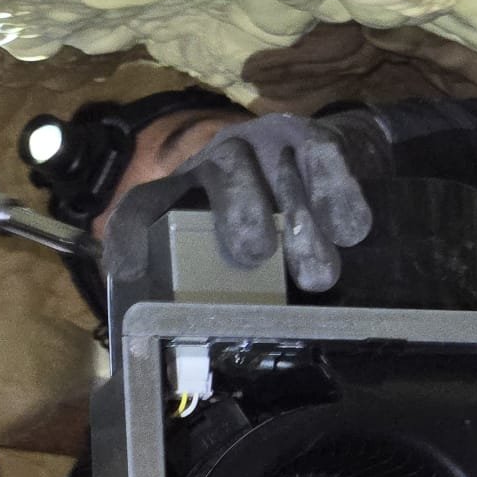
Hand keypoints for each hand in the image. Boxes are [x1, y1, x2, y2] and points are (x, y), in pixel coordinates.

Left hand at [103, 113, 371, 294]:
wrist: (324, 155)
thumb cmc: (268, 224)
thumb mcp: (229, 249)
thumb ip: (210, 283)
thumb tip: (188, 340)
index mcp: (187, 189)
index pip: (146, 203)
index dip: (131, 233)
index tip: (128, 273)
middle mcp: (222, 158)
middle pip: (222, 172)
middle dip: (237, 213)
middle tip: (253, 254)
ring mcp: (270, 142)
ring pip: (276, 169)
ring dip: (299, 224)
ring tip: (316, 277)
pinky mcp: (316, 137)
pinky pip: (325, 161)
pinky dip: (338, 198)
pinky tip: (348, 235)